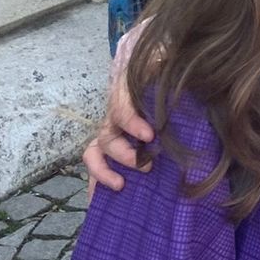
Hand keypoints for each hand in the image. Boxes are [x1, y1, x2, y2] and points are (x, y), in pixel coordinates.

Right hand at [81, 63, 152, 200]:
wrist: (155, 63)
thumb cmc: (160, 63)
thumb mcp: (161, 57)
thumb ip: (161, 60)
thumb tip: (165, 60)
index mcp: (125, 93)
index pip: (120, 108)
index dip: (131, 122)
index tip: (149, 136)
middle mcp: (114, 116)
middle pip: (107, 137)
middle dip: (123, 154)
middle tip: (147, 165)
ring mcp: (112, 133)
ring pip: (94, 154)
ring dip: (103, 172)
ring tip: (121, 186)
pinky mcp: (115, 149)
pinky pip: (98, 167)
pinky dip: (97, 185)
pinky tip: (99, 202)